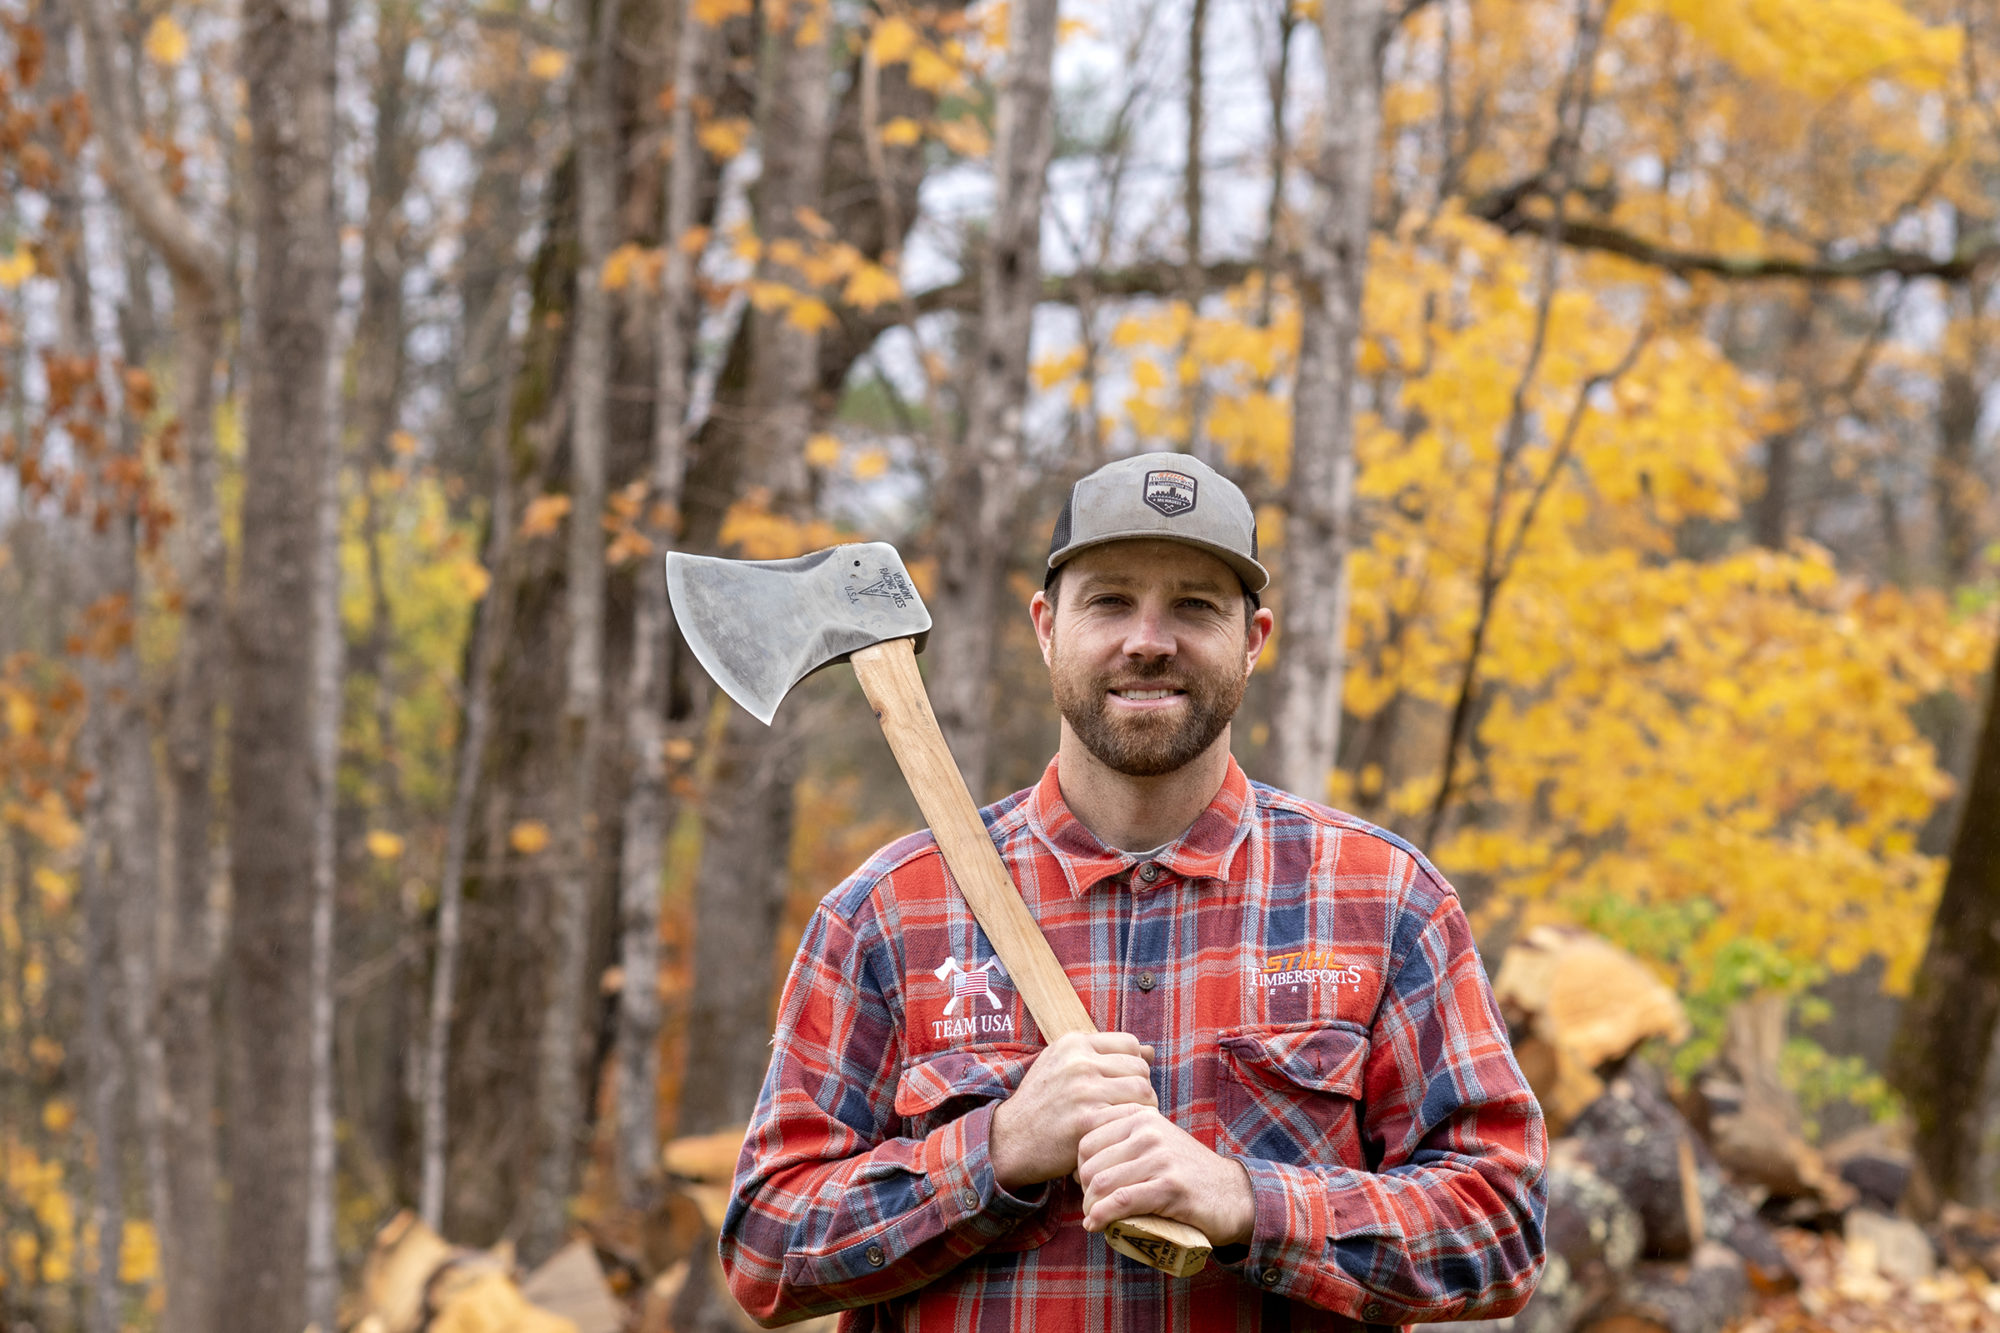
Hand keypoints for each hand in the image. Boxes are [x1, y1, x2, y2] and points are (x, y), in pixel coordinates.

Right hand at [990, 1032, 1157, 1188]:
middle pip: (1140, 1069)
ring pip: (1143, 1092)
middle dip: (1140, 1089)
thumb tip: (1150, 1051)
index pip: (1130, 1044)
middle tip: (1127, 1108)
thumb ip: (1103, 1055)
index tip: (1123, 1085)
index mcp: (1073, 1043)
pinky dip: (1131, 1127)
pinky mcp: (1087, 1121)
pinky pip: (1131, 1117)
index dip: (1134, 1065)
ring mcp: (1083, 1091)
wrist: (1010, 1138)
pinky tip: (1118, 1134)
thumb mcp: (1063, 1065)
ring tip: (1126, 1121)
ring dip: (1141, 1109)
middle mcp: (1079, 1062)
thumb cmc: (1042, 1102)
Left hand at [1076, 1103, 1255, 1246]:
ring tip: (1093, 1218)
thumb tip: (1079, 1163)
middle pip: (1090, 1162)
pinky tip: (1096, 1225)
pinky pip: (1120, 1201)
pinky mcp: (1169, 1186)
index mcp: (1141, 1116)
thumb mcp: (1156, 1143)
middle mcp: (1149, 1130)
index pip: (1087, 1137)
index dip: (1078, 1165)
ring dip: (1090, 1207)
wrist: (1232, 1194)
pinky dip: (1101, 1217)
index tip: (1085, 1184)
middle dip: (1083, 1189)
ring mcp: (1160, 1157)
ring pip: (1101, 1182)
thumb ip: (1124, 1140)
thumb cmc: (1186, 1172)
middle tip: (1090, 1206)